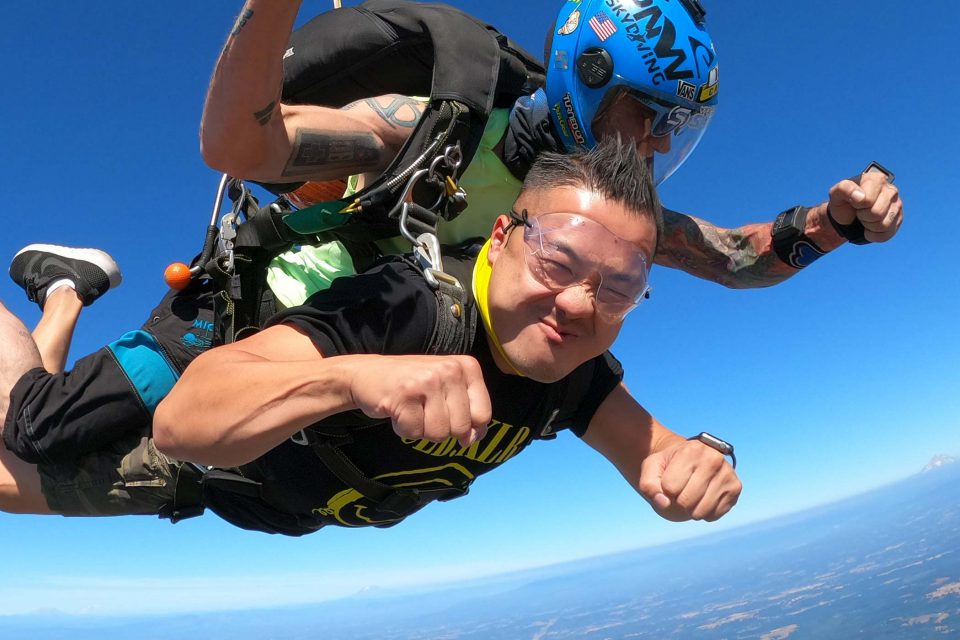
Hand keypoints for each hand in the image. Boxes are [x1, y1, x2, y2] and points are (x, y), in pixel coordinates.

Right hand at [349, 355, 491, 446]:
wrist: (366, 373)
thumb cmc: (412, 385)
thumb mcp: (447, 391)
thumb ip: (467, 412)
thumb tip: (473, 439)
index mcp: (467, 367)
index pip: (483, 415)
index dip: (468, 427)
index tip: (450, 417)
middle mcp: (450, 370)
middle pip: (461, 428)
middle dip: (441, 429)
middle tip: (425, 410)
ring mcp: (427, 381)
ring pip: (438, 434)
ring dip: (421, 430)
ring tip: (412, 409)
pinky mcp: (405, 394)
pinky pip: (414, 433)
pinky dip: (403, 429)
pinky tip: (398, 411)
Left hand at [638, 439, 740, 521]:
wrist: (690, 461)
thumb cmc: (668, 465)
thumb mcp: (651, 469)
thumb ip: (648, 485)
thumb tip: (663, 502)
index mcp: (691, 449)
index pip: (670, 487)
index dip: (665, 489)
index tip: (669, 478)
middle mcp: (713, 458)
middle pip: (686, 501)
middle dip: (678, 500)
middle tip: (681, 487)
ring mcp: (727, 473)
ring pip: (700, 511)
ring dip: (690, 509)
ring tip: (691, 493)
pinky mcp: (735, 488)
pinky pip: (713, 515)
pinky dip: (704, 512)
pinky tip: (703, 497)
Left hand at [828, 167, 902, 242]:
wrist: (847, 216)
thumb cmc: (843, 203)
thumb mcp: (836, 193)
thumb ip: (844, 189)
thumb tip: (860, 196)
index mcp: (876, 179)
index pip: (868, 200)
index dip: (858, 205)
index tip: (854, 202)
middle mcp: (891, 190)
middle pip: (877, 213)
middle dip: (863, 216)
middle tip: (859, 212)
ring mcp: (897, 204)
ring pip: (883, 225)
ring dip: (868, 226)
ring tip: (865, 218)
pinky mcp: (898, 219)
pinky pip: (887, 234)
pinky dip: (874, 235)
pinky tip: (870, 227)